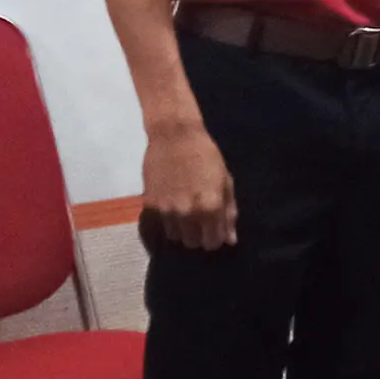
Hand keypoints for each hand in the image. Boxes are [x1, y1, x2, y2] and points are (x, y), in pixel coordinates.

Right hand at [144, 118, 236, 249]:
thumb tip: (230, 240)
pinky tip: (172, 206)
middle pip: (193, 243)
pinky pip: (159, 225)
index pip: (213, 242)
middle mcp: (188, 213)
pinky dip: (166, 221)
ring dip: (181, 229)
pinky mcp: (150, 204)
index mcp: (210, 208)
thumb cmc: (206, 155)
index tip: (214, 230)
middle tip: (200, 221)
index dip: (215, 238)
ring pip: (175, 237)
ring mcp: (166, 210)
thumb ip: (228, 213)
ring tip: (184, 212)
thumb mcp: (225, 182)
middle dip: (199, 236)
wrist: (174, 135)